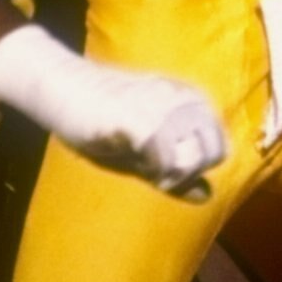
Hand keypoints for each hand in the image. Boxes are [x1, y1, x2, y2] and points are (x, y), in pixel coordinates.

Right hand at [0, 26, 226, 198]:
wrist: (62, 86)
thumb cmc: (101, 117)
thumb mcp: (144, 148)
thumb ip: (176, 168)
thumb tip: (207, 196)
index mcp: (189, 98)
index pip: (219, 146)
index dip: (199, 167)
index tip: (170, 171)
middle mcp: (182, 98)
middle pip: (212, 153)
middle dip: (190, 173)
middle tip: (160, 175)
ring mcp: (161, 106)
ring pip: (193, 157)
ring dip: (174, 175)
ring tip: (149, 172)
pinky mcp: (137, 117)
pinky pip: (165, 156)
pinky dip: (159, 172)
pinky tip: (141, 170)